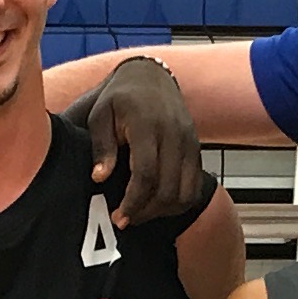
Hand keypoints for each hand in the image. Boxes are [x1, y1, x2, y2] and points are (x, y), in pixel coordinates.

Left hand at [85, 54, 210, 224]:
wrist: (150, 78)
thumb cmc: (120, 99)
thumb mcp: (100, 115)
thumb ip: (101, 146)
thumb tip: (100, 177)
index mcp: (147, 125)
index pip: (146, 173)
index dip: (133, 201)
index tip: (119, 216)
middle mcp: (174, 135)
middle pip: (168, 188)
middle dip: (146, 211)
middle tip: (125, 220)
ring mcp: (190, 143)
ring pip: (185, 192)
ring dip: (163, 211)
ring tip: (140, 214)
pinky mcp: (197, 150)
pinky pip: (194, 186)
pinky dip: (178, 202)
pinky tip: (157, 204)